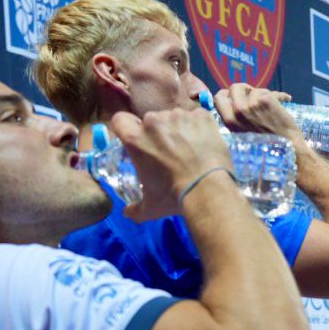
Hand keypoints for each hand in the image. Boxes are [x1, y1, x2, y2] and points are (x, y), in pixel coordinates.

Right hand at [107, 108, 232, 220]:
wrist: (208, 189)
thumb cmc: (174, 197)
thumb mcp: (150, 206)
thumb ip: (136, 208)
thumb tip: (127, 213)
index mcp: (135, 139)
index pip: (120, 120)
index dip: (126, 128)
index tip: (136, 137)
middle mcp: (153, 121)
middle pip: (150, 120)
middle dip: (158, 133)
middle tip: (170, 152)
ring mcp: (179, 116)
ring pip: (175, 117)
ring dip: (180, 129)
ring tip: (191, 150)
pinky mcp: (202, 116)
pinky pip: (197, 117)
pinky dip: (200, 127)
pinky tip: (205, 144)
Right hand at [213, 84, 302, 143]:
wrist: (288, 148)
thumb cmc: (267, 145)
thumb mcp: (243, 135)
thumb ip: (237, 119)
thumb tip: (236, 102)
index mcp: (230, 121)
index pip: (219, 98)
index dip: (228, 94)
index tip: (237, 96)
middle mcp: (238, 111)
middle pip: (235, 87)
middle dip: (245, 88)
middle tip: (254, 94)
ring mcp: (251, 105)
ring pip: (256, 89)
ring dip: (265, 95)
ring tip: (274, 105)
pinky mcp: (265, 100)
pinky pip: (271, 92)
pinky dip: (280, 96)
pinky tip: (286, 100)